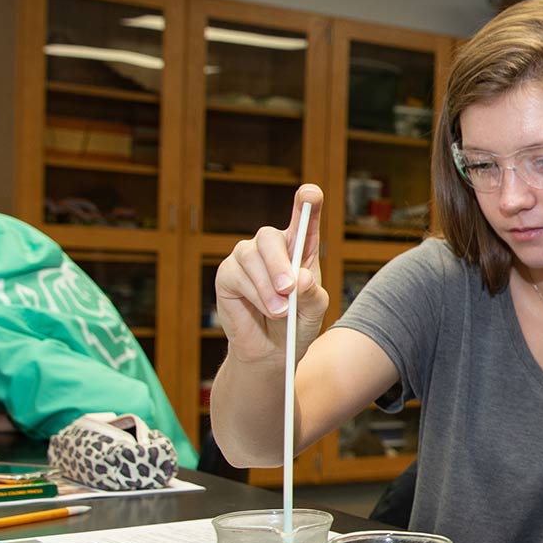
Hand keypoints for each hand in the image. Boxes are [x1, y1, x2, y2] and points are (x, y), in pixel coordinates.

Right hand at [214, 185, 327, 362]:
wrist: (272, 350)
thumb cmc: (297, 323)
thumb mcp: (314, 310)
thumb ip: (312, 294)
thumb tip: (300, 279)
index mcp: (299, 248)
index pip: (304, 219)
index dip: (307, 203)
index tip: (311, 193)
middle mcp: (272, 247)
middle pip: (271, 238)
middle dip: (281, 264)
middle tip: (291, 289)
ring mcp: (247, 257)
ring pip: (252, 258)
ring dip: (268, 286)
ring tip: (281, 311)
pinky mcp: (227, 274)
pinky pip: (237, 276)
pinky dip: (254, 294)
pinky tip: (265, 309)